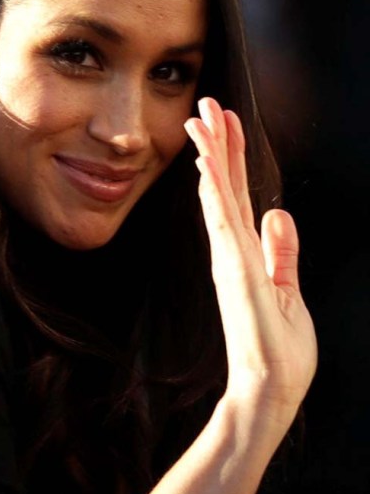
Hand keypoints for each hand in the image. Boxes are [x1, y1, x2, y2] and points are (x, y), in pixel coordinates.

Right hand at [184, 97, 316, 430]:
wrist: (268, 390)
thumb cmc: (279, 351)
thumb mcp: (289, 293)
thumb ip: (282, 252)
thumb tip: (278, 213)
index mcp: (246, 252)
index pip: (237, 194)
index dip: (232, 157)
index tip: (226, 123)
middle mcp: (232, 249)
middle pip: (224, 185)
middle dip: (217, 143)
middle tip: (207, 104)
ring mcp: (231, 258)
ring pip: (219, 194)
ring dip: (212, 154)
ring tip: (203, 118)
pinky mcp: (235, 270)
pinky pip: (222, 220)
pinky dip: (214, 190)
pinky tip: (208, 164)